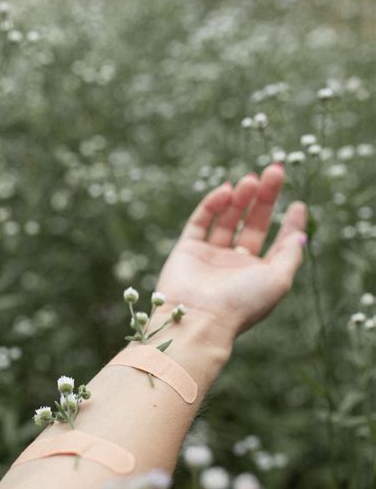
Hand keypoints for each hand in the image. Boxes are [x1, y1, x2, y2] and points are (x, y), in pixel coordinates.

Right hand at [156, 164, 306, 337]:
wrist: (199, 318)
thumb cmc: (242, 303)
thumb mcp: (278, 279)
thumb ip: (290, 254)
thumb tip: (301, 234)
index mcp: (258, 274)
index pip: (276, 242)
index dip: (288, 223)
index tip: (297, 203)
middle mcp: (235, 264)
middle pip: (252, 223)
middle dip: (264, 197)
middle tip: (275, 170)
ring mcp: (210, 255)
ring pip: (227, 218)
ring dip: (241, 197)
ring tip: (251, 178)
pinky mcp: (187, 249)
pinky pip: (201, 221)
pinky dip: (213, 204)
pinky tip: (228, 190)